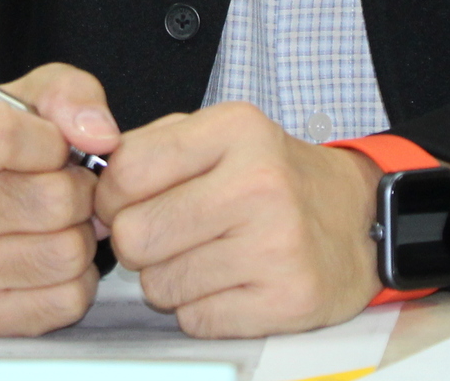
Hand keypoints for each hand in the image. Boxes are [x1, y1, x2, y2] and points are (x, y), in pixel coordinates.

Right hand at [0, 63, 120, 335]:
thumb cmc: (13, 141)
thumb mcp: (37, 94)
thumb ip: (71, 96)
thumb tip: (100, 137)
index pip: (3, 135)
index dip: (53, 140)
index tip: (59, 144)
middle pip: (52, 201)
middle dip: (80, 190)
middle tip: (70, 186)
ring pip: (66, 253)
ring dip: (82, 235)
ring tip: (62, 221)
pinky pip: (66, 300)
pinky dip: (78, 280)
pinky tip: (55, 255)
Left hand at [92, 102, 382, 337]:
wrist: (357, 221)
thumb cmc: (275, 179)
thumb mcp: (222, 136)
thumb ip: (154, 148)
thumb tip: (92, 184)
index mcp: (237, 130)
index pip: (127, 170)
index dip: (113, 196)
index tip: (130, 203)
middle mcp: (259, 183)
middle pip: (137, 235)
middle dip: (139, 243)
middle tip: (168, 236)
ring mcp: (276, 245)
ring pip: (159, 284)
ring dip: (169, 279)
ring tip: (207, 257)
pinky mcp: (286, 300)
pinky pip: (195, 319)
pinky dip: (199, 308)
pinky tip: (230, 284)